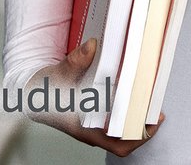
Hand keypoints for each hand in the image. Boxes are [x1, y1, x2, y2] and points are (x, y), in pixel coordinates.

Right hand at [26, 38, 163, 157]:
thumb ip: (74, 63)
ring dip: (138, 112)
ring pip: (123, 125)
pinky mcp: (96, 111)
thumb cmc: (43, 91)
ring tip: (150, 94)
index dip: (138, 134)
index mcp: (85, 128)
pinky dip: (128, 103)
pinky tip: (134, 88)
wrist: (33, 92)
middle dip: (144, 121)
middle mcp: (93, 128)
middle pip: (126, 135)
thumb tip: (91, 47)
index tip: (153, 119)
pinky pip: (117, 113)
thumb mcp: (56, 76)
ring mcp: (95, 121)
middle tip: (156, 103)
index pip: (118, 143)